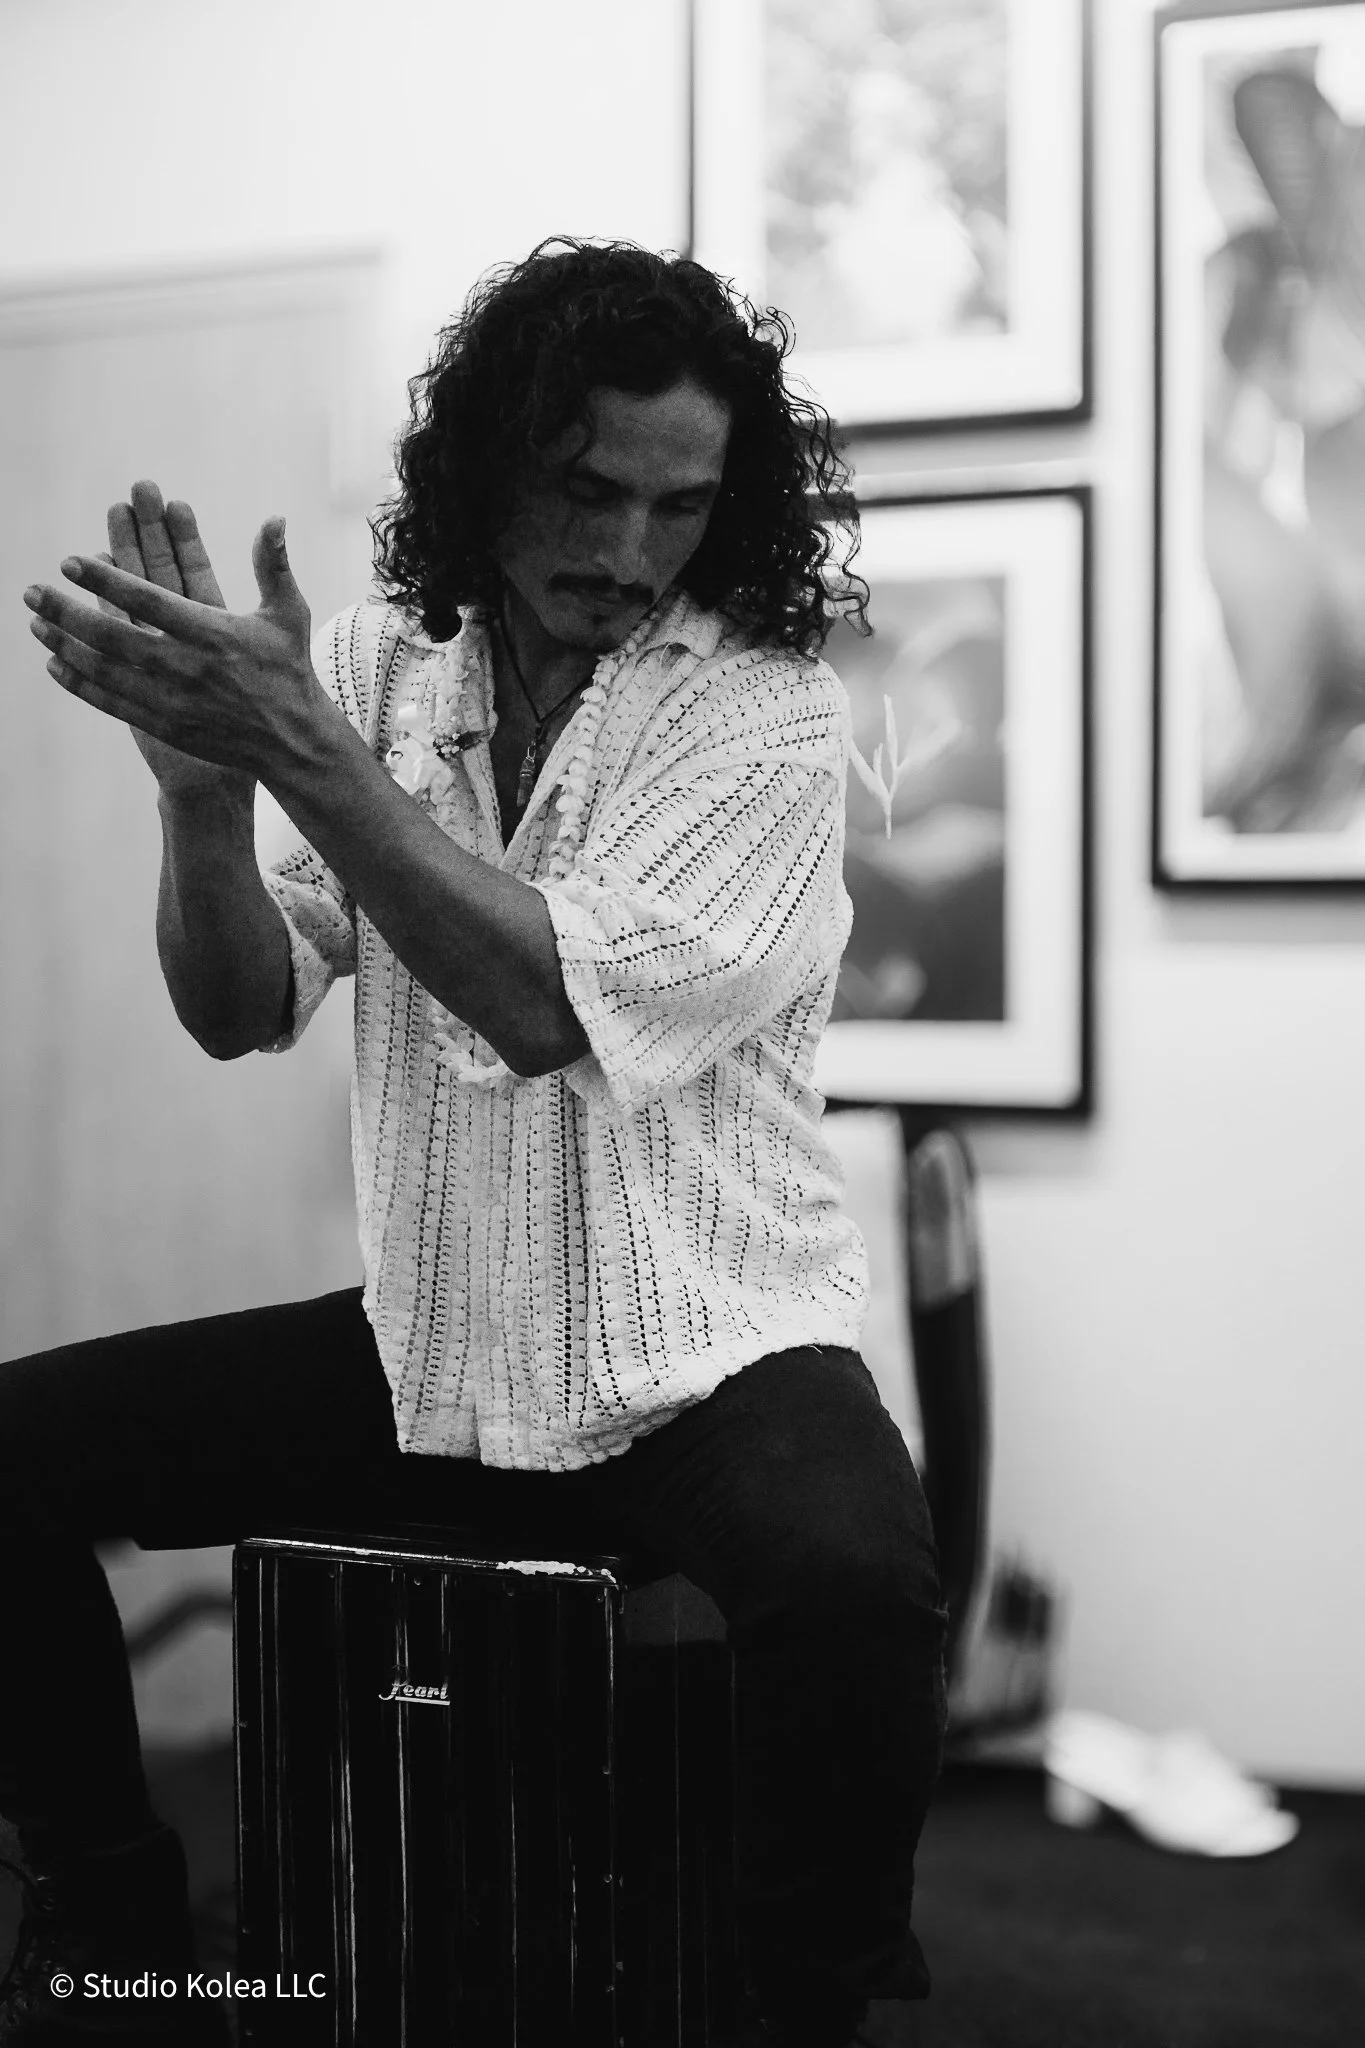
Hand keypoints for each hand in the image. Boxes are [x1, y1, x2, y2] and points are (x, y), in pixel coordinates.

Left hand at [25, 486, 325, 787]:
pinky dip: (79, 683)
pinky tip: (56, 664)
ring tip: (36, 622)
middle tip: (32, 591)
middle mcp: (187, 666)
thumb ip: (273, 565)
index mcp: (213, 633)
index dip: (104, 581)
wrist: (291, 743)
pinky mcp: (164, 725)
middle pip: (112, 636)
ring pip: (104, 670)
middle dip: (66, 612)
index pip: (147, 600)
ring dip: (65, 644)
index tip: (69, 562)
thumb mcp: (288, 614)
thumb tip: (275, 517)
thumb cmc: (289, 671)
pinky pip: (111, 702)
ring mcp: (172, 699)